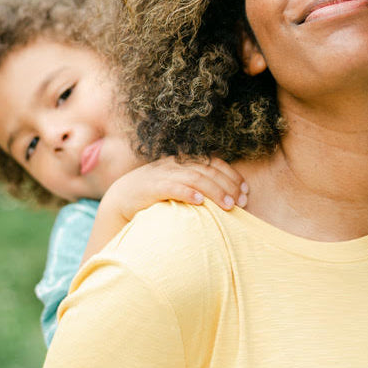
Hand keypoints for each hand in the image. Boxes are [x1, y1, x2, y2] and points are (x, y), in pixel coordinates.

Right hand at [101, 156, 248, 223]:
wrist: (121, 200)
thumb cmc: (156, 196)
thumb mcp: (179, 186)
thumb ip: (198, 186)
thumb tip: (229, 197)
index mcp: (183, 162)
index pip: (214, 162)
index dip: (232, 175)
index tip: (246, 191)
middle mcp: (175, 164)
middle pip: (208, 170)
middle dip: (227, 185)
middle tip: (241, 202)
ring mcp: (162, 174)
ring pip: (195, 177)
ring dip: (214, 191)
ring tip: (228, 205)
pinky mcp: (151, 187)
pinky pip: (172, 187)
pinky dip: (188, 193)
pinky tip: (200, 202)